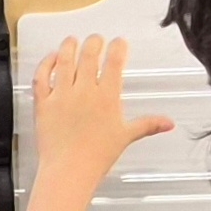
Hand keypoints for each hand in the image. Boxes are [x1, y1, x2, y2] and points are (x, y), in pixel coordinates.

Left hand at [30, 37, 173, 182]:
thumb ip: (147, 125)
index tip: (119, 42)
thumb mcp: (125, 137)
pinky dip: (45, 65)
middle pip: (89, 56)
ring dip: (68, 47)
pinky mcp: (43, 103)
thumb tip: (168, 123)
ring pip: (64, 62)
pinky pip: (41, 77)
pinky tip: (50, 58)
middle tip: (96, 39)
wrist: (69, 171)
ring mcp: (62, 96)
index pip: (114, 63)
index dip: (118, 48)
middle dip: (94, 43)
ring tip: (72, 40)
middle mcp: (84, 92)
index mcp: (107, 97)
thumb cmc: (97, 157)